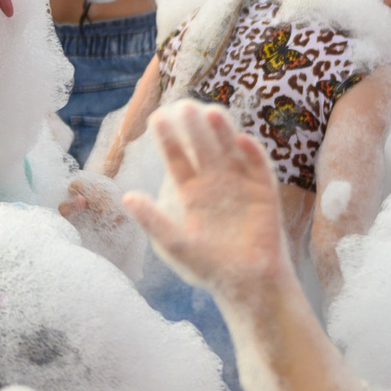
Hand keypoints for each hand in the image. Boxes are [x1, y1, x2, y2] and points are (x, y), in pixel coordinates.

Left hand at [121, 102, 290, 304]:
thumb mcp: (174, 244)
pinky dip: (252, 154)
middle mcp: (214, 184)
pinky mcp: (264, 193)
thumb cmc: (209, 267)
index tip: (156, 118)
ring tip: (211, 113)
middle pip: (202, 148)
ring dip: (222, 132)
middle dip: (193, 128)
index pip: (176, 159)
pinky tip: (242, 141)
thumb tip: (126, 196)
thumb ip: (152, 220)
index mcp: (191, 193)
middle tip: (183, 105)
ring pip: (229, 151)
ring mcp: (240, 186)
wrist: (247, 285)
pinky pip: (258, 168)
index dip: (168, 139)